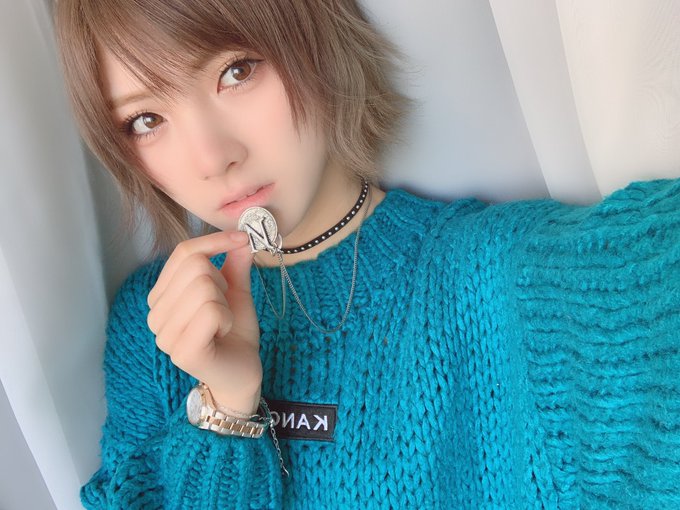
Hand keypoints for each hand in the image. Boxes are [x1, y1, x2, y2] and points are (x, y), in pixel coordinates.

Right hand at [146, 231, 261, 413]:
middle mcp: (155, 315)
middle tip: (224, 309)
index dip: (215, 241)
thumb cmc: (234, 333)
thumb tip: (240, 234)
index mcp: (162, 296)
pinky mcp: (182, 351)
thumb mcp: (236, 291)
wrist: (242, 373)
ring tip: (222, 324)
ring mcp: (164, 335)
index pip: (183, 253)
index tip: (242, 240)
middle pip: (195, 267)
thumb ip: (234, 263)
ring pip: (204, 287)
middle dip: (222, 283)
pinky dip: (227, 318)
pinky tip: (222, 335)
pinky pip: (211, 311)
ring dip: (225, 304)